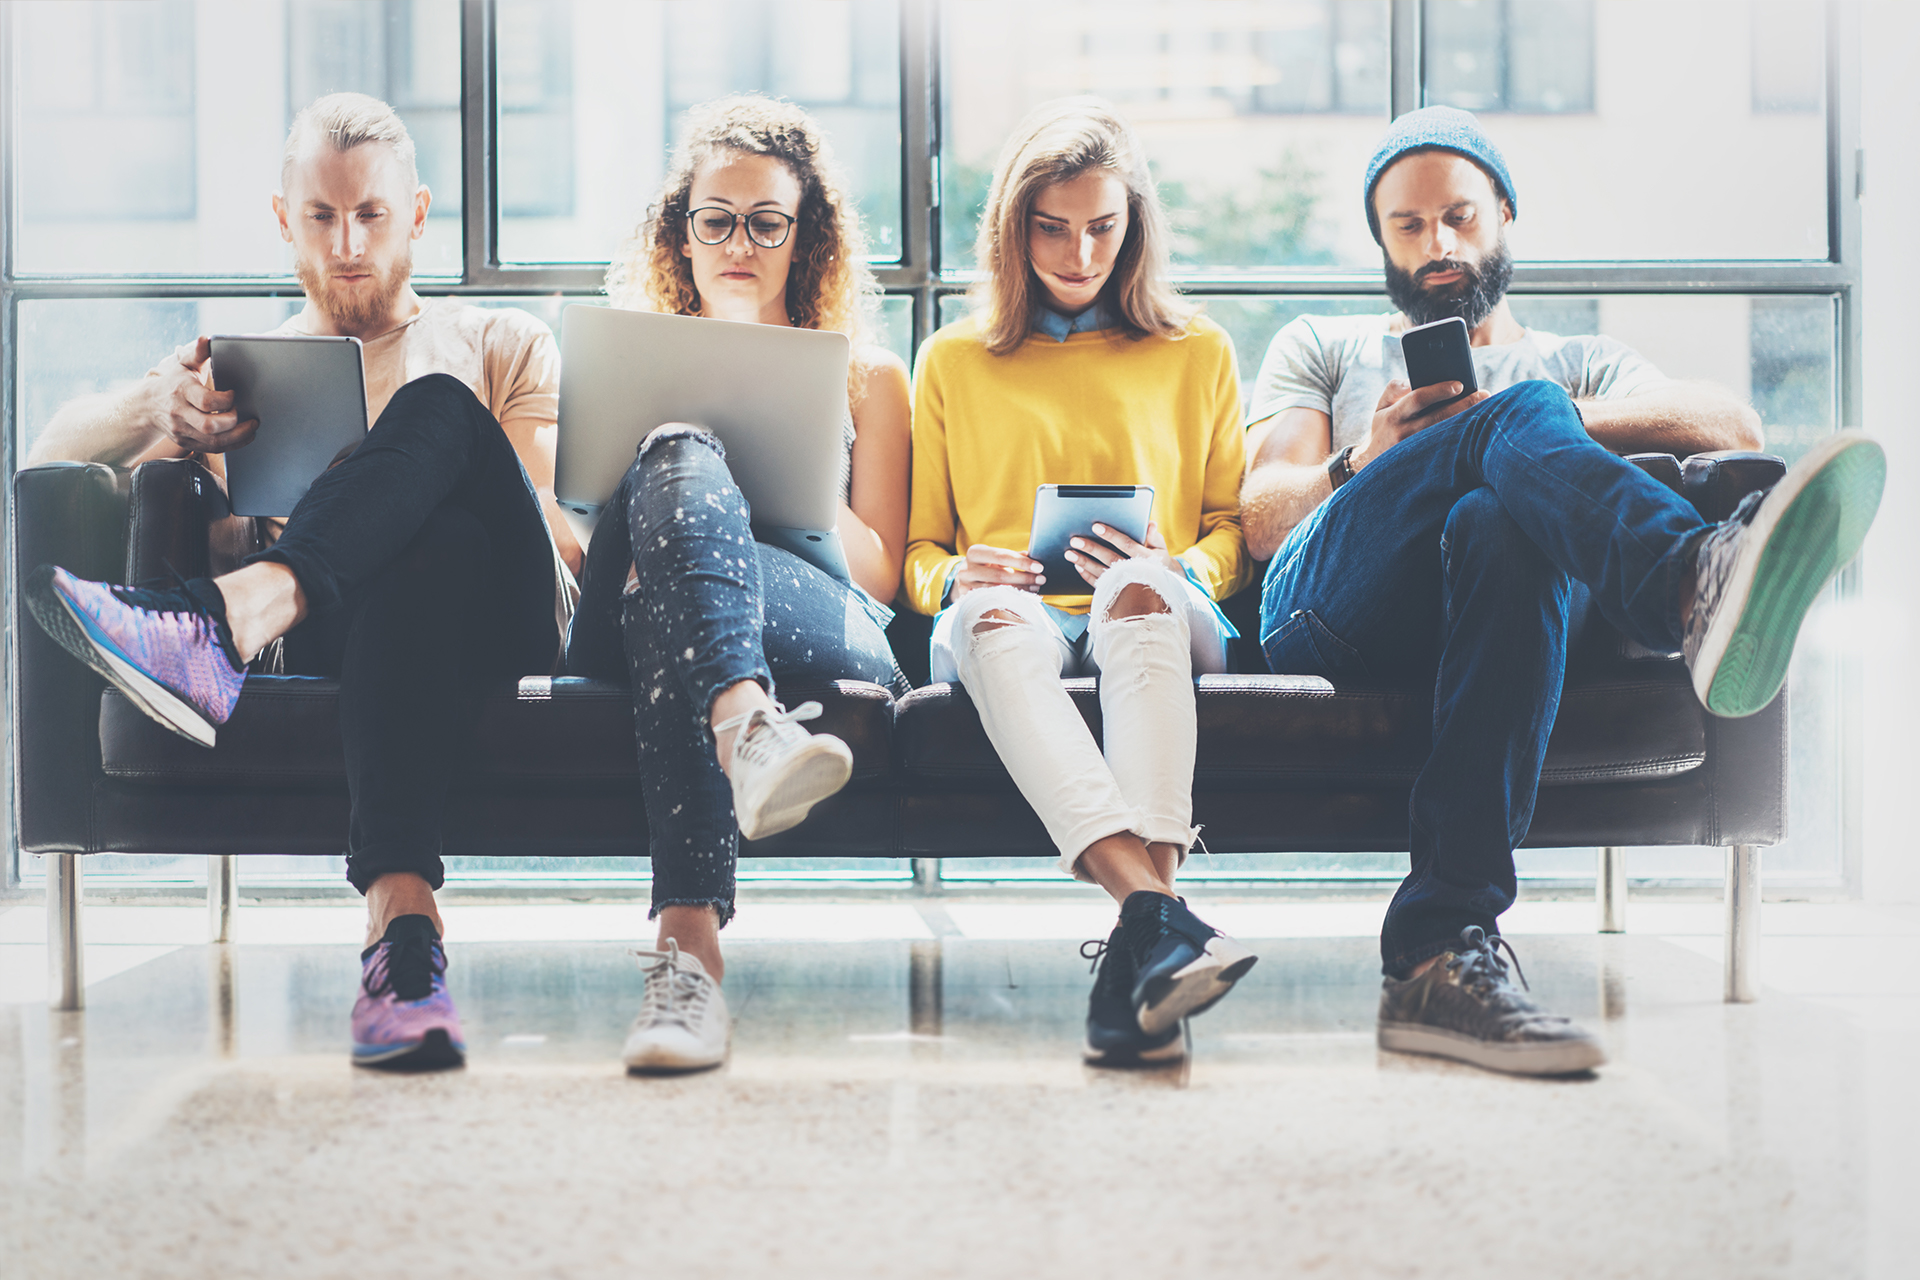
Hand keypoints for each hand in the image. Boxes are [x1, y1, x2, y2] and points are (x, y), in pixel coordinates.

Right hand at [143, 337, 257, 453]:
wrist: (148, 405)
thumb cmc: (173, 381)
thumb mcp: (184, 364)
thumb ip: (198, 353)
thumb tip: (207, 339)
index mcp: (181, 391)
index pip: (206, 401)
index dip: (225, 400)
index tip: (233, 393)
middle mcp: (180, 413)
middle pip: (210, 426)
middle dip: (233, 422)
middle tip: (243, 413)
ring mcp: (182, 430)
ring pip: (213, 442)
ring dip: (238, 436)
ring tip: (252, 427)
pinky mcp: (186, 442)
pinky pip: (212, 449)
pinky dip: (233, 444)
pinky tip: (244, 436)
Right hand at [950, 543, 1044, 599]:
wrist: (963, 581)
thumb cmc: (986, 566)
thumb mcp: (994, 558)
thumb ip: (1012, 556)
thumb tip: (1033, 556)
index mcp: (975, 552)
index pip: (1001, 556)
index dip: (1022, 562)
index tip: (1039, 567)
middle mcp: (967, 569)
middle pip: (1000, 576)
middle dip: (1024, 578)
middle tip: (1041, 579)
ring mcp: (965, 586)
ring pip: (997, 591)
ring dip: (1020, 590)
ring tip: (1035, 588)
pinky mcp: (967, 600)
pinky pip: (992, 602)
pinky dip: (1009, 600)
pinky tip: (1022, 598)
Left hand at [1065, 520, 1180, 587]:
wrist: (1161, 588)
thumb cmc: (1158, 562)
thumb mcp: (1161, 549)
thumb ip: (1154, 536)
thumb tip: (1150, 524)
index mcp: (1147, 559)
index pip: (1127, 544)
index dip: (1111, 535)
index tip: (1096, 526)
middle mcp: (1135, 573)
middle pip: (1110, 559)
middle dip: (1091, 548)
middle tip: (1075, 539)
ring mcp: (1124, 585)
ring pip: (1101, 572)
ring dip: (1084, 562)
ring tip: (1069, 553)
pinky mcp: (1116, 592)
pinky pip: (1099, 584)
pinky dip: (1087, 576)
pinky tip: (1078, 566)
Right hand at [1354, 379, 1488, 470]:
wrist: (1371, 466)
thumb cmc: (1382, 430)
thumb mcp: (1380, 408)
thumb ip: (1394, 389)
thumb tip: (1413, 380)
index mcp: (1393, 416)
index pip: (1418, 398)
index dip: (1439, 390)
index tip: (1459, 384)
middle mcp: (1404, 434)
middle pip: (1439, 417)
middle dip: (1464, 405)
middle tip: (1484, 395)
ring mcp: (1415, 451)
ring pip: (1446, 434)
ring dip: (1467, 422)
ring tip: (1486, 410)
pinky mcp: (1424, 464)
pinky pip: (1447, 449)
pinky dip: (1462, 438)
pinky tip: (1476, 429)